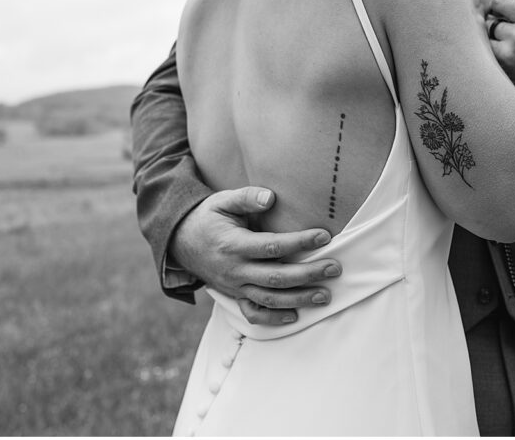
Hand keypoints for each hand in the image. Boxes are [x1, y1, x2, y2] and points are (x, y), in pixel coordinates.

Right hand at [169, 186, 341, 325]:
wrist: (180, 242)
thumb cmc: (208, 218)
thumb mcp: (222, 201)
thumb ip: (246, 198)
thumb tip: (271, 197)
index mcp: (233, 245)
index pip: (272, 246)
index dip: (299, 242)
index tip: (324, 236)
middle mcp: (235, 270)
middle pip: (276, 277)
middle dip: (308, 274)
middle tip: (334, 268)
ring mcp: (234, 286)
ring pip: (270, 299)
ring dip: (299, 299)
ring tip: (325, 296)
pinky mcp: (234, 296)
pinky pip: (254, 313)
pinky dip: (274, 318)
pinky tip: (296, 315)